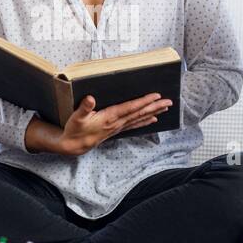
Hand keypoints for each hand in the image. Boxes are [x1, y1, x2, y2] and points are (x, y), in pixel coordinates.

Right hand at [56, 93, 171, 155]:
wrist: (73, 145)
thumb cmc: (75, 130)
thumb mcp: (76, 117)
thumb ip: (84, 108)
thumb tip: (90, 98)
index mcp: (109, 117)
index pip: (130, 108)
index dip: (143, 102)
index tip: (156, 96)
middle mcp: (117, 123)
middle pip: (139, 113)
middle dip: (155, 107)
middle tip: (169, 102)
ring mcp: (118, 128)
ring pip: (139, 119)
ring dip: (153, 112)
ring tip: (166, 108)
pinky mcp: (116, 130)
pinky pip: (134, 124)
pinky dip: (145, 121)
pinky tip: (153, 119)